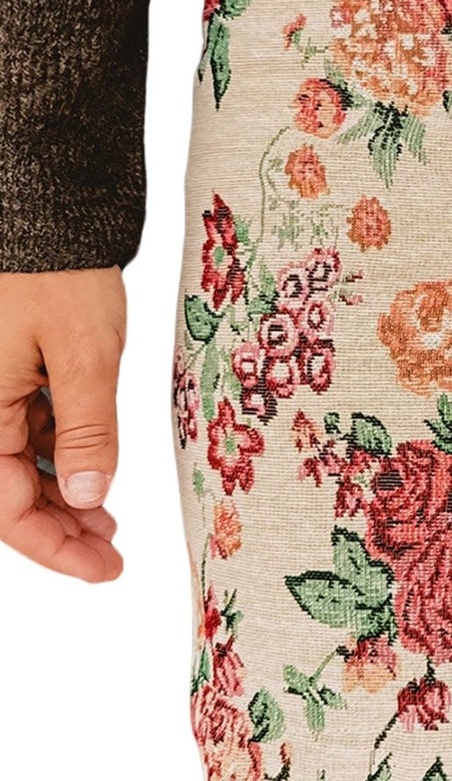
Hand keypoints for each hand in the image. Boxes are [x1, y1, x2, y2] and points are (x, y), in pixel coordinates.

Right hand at [0, 268, 124, 580]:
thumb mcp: (85, 355)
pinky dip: (56, 456)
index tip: (104, 571)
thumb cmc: (58, 270)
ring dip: (59, 496)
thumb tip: (91, 496)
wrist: (48, 209)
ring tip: (108, 520)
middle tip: (112, 554)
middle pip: (5, 493)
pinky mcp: (3, 372)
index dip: (54, 548)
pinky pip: (20, 431)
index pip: (5, 508)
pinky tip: (92, 471)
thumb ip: (87, 431)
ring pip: (14, 465)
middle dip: (58, 529)